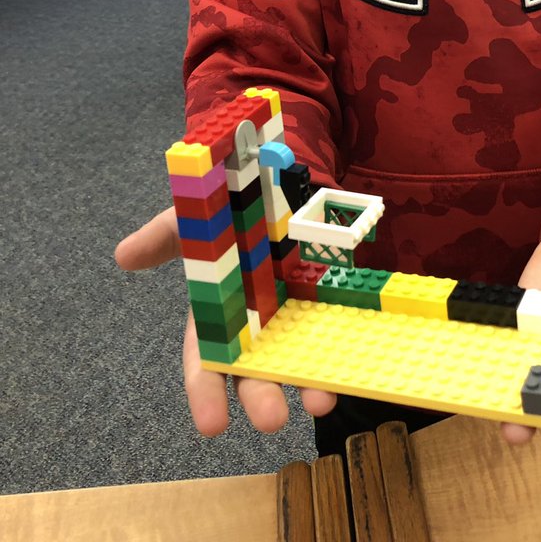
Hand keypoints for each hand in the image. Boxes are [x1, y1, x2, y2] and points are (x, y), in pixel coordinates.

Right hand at [115, 207, 336, 435]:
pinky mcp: (326, 299)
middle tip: (272, 421)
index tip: (212, 427)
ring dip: (309, 384)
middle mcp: (255, 323)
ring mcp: (293, 314)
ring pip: (297, 358)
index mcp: (217, 312)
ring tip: (321, 403)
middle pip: (254, 369)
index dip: (206, 392)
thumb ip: (164, 237)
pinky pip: (334, 330)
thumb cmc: (231, 209)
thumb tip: (123, 256)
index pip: (206, 359)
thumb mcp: (197, 218)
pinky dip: (340, 350)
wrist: (283, 182)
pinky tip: (349, 366)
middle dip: (261, 396)